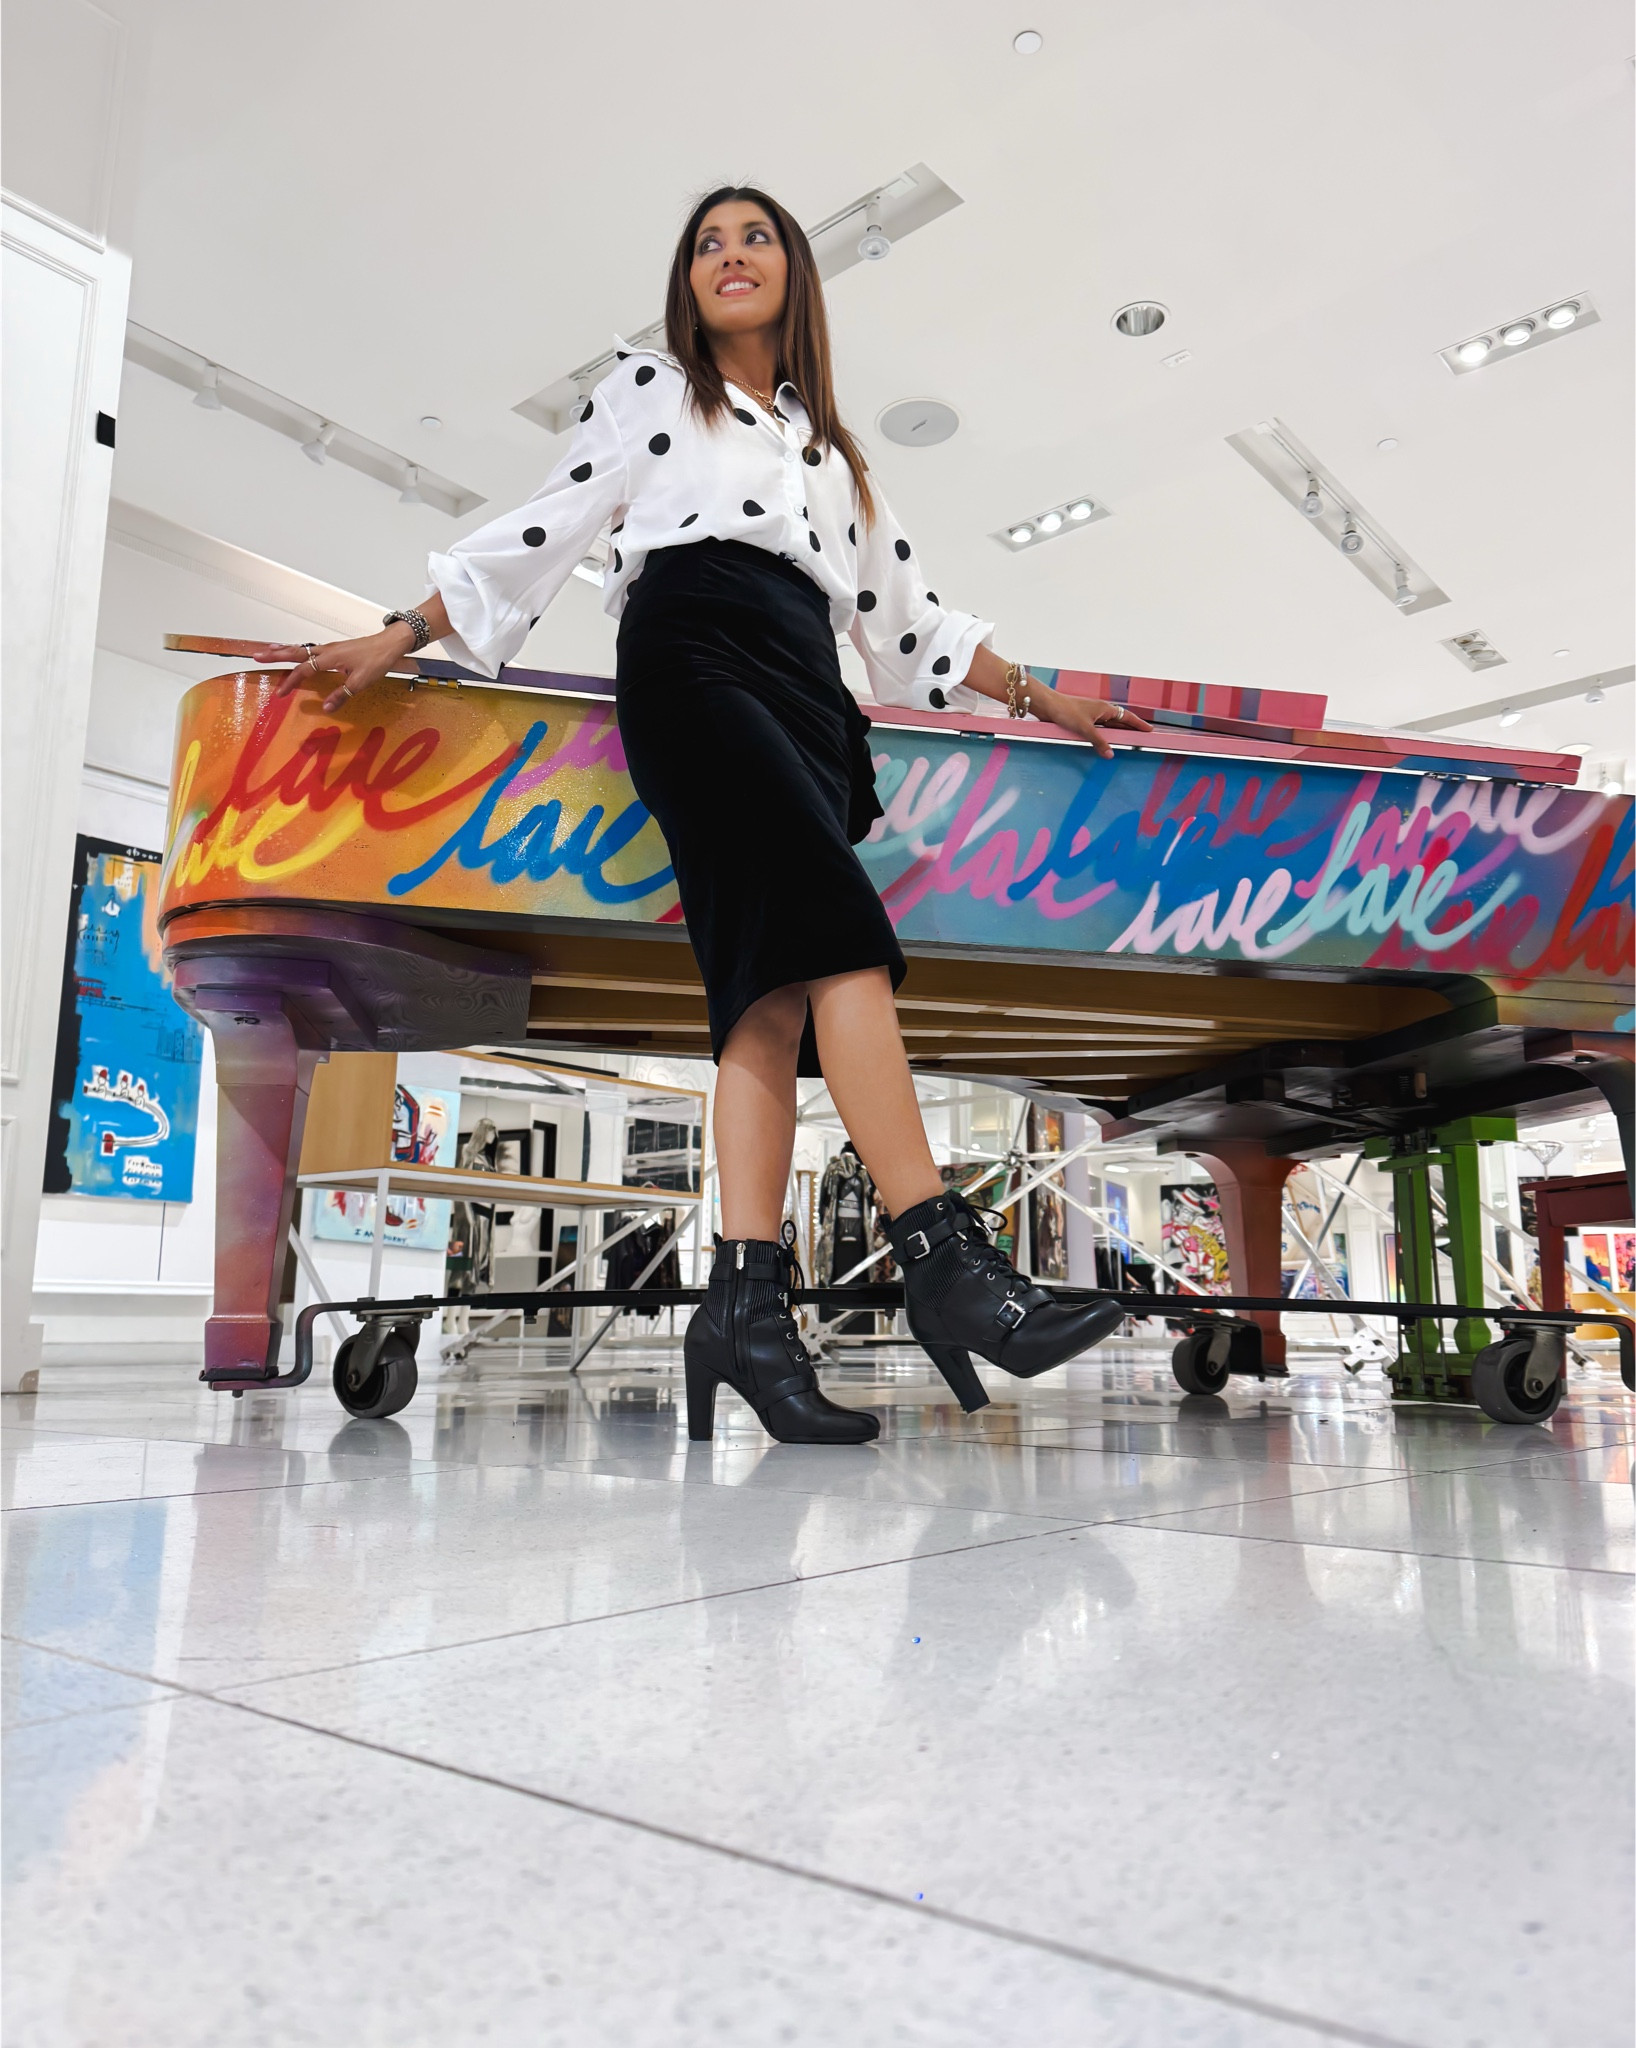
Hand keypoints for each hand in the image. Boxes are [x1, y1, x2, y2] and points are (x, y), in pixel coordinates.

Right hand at [249, 625, 416, 711]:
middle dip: (275, 655)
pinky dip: (297, 650)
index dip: (290, 682)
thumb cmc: (377, 661)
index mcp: (329, 658)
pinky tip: (295, 652)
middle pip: (295, 652)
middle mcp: (325, 651)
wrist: (389, 644)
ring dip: (283, 650)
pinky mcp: (335, 649)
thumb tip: (326, 708)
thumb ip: (342, 695)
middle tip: (256, 656)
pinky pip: (310, 649)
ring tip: (267, 651)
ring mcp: (329, 648)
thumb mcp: (361, 682)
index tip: (280, 693)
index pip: (304, 670)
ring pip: (301, 648)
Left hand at [1029, 686, 1153, 759]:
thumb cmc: (1066, 711)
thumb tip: (1110, 754)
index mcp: (1105, 708)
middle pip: (1121, 721)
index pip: (1128, 716)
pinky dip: (1104, 736)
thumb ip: (1099, 742)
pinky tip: (1104, 742)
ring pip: (1109, 725)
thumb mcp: (1085, 728)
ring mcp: (1091, 715)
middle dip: (1131, 729)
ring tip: (1127, 741)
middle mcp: (1100, 711)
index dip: (1139, 724)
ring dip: (1117, 733)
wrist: (1047, 705)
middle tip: (1142, 737)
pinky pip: (1098, 729)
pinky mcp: (1082, 720)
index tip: (1150, 730)